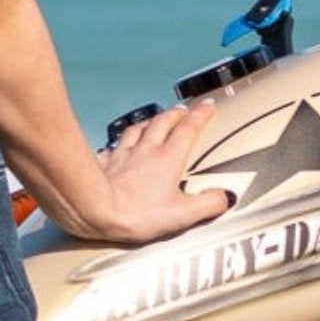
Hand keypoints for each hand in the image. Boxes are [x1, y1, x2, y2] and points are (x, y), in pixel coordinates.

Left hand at [92, 101, 230, 243]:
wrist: (94, 210)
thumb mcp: (182, 214)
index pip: (189, 129)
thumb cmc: (134, 214)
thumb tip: (225, 198)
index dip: (201, 115)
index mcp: (168, 159)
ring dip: (148, 122)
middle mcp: (145, 151)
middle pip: (162, 123)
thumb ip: (208, 204)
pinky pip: (113, 147)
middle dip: (175, 114)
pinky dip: (119, 143)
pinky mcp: (103, 163)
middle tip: (183, 109)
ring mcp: (122, 155)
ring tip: (153, 120)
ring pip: (137, 129)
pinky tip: (117, 146)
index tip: (208, 106)